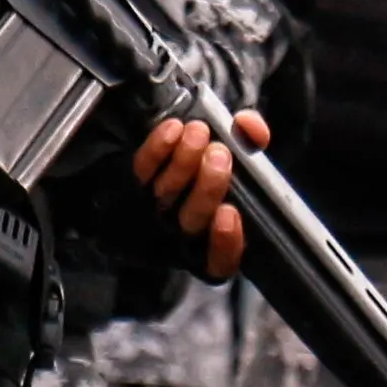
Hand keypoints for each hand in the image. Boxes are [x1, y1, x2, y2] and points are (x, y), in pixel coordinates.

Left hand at [135, 108, 270, 282]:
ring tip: (198, 132)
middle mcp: (186, 230)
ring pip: (167, 194)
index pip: (220, 262)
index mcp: (219, 236)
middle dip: (208, 186)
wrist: (178, 142)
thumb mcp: (245, 145)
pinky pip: (142, 170)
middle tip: (220, 154)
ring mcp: (157, 209)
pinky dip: (157, 149)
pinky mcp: (135, 184)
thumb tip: (248, 125)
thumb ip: (252, 138)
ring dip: (184, 161)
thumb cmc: (218, 154)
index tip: (230, 212)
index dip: (226, 243)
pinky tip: (174, 129)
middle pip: (193, 221)